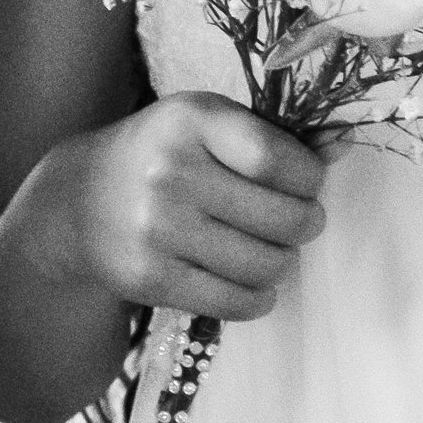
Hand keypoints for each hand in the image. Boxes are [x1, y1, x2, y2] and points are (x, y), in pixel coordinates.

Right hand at [59, 95, 326, 323]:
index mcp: (192, 120)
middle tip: (298, 222)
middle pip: (282, 218)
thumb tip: (346, 141)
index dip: (310, 178)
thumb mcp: (208, 125)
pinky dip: (258, 299)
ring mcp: (158, 228)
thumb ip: (277, 134)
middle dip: (305, 224)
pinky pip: (233, 302)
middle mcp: (171, 171)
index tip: (308, 183)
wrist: (77, 202)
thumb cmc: (162, 153)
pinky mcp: (151, 278)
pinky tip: (253, 284)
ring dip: (283, 263)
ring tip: (273, 251)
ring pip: (265, 265)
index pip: (277, 159)